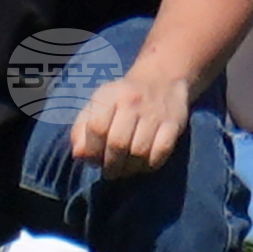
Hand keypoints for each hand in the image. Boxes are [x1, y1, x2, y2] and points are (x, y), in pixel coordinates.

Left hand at [67, 56, 189, 171]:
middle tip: (111, 172)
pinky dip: (150, 165)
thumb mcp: (99, 104)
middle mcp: (133, 101)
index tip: (94, 160)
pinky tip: (144, 165)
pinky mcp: (174, 124)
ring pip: (139, 152)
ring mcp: (155, 113)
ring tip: (126, 170)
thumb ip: (83, 127)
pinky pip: (161, 153)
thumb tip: (79, 154)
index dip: (92, 150)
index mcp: (111, 95)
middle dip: (111, 165)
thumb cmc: (124, 98)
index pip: (96, 128)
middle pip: (118, 143)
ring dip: (130, 168)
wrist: (162, 78)